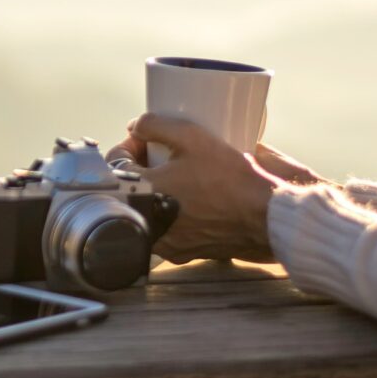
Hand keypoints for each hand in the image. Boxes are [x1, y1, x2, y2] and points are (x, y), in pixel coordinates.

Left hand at [108, 116, 308, 264]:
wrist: (263, 218)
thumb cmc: (229, 179)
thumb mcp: (193, 137)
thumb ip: (157, 125)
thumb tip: (135, 126)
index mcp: (142, 192)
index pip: (114, 163)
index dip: (128, 145)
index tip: (145, 139)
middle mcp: (147, 222)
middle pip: (126, 189)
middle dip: (139, 168)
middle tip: (160, 155)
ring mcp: (164, 242)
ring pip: (144, 210)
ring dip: (153, 191)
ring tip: (176, 176)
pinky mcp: (182, 252)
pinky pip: (164, 229)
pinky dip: (170, 212)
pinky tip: (190, 200)